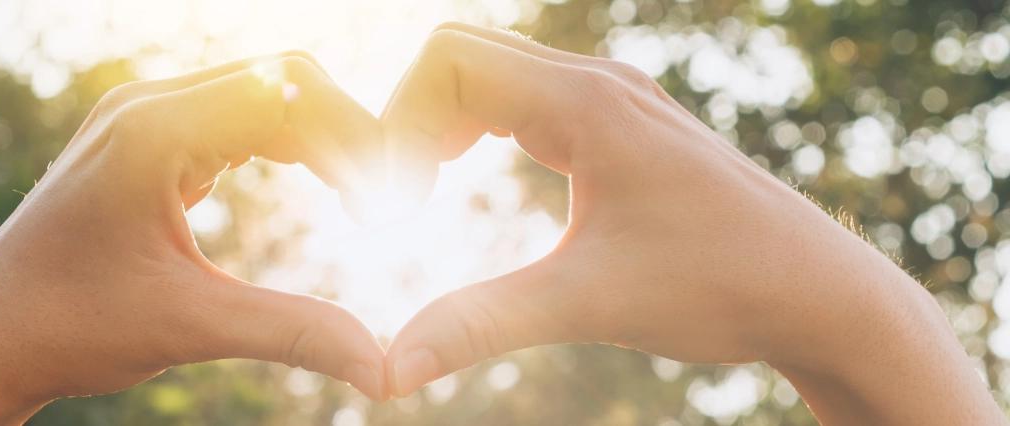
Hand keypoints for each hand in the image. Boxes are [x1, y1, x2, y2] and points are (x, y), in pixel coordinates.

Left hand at [0, 52, 387, 424]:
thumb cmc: (68, 328)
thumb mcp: (190, 326)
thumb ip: (293, 333)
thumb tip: (387, 370)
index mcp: (154, 128)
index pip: (289, 93)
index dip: (354, 140)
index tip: (390, 206)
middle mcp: (145, 104)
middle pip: (282, 77)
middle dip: (343, 132)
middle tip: (385, 200)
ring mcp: (139, 118)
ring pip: (259, 92)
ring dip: (314, 134)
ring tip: (358, 194)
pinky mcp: (140, 142)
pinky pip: (230, 115)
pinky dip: (279, 140)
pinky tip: (307, 180)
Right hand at [382, 23, 1000, 423]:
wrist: (821, 290)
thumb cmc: (720, 284)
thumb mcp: (589, 303)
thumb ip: (480, 324)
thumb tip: (387, 370)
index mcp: (583, 103)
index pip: (445, 64)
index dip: (395, 124)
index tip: (390, 202)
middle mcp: (597, 81)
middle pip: (459, 54)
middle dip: (409, 115)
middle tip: (393, 195)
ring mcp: (614, 96)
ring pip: (493, 68)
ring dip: (442, 115)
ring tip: (419, 186)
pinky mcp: (623, 122)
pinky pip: (525, 91)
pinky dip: (478, 120)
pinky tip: (468, 169)